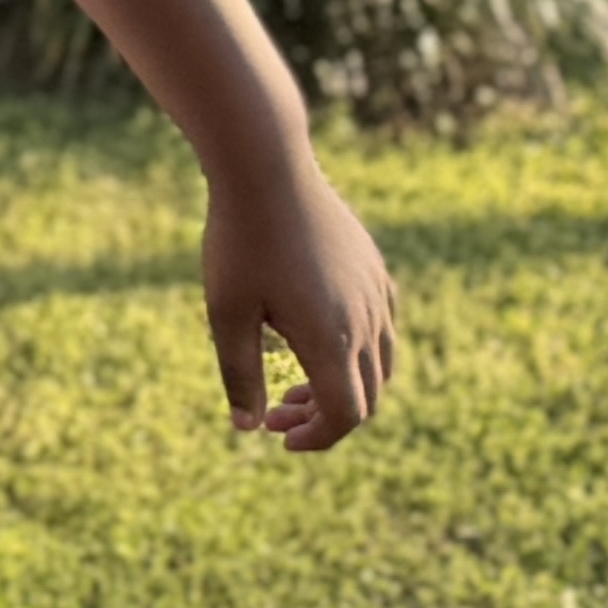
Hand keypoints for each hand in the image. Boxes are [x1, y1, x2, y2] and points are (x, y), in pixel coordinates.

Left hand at [206, 161, 397, 454]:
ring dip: (341, 386)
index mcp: (333, 339)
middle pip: (367, 397)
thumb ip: (238, 375)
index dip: (317, 438)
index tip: (278, 437)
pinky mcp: (375, 270)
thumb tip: (247, 427)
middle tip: (273, 414)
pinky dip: (353, 352)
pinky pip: (381, 328)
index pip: (346, 415)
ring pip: (379, 365)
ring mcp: (377, 293)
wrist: (267, 169)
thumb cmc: (240, 241)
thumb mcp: (226, 314)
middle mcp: (367, 321)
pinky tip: (310, 338)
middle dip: (323, 417)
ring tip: (290, 384)